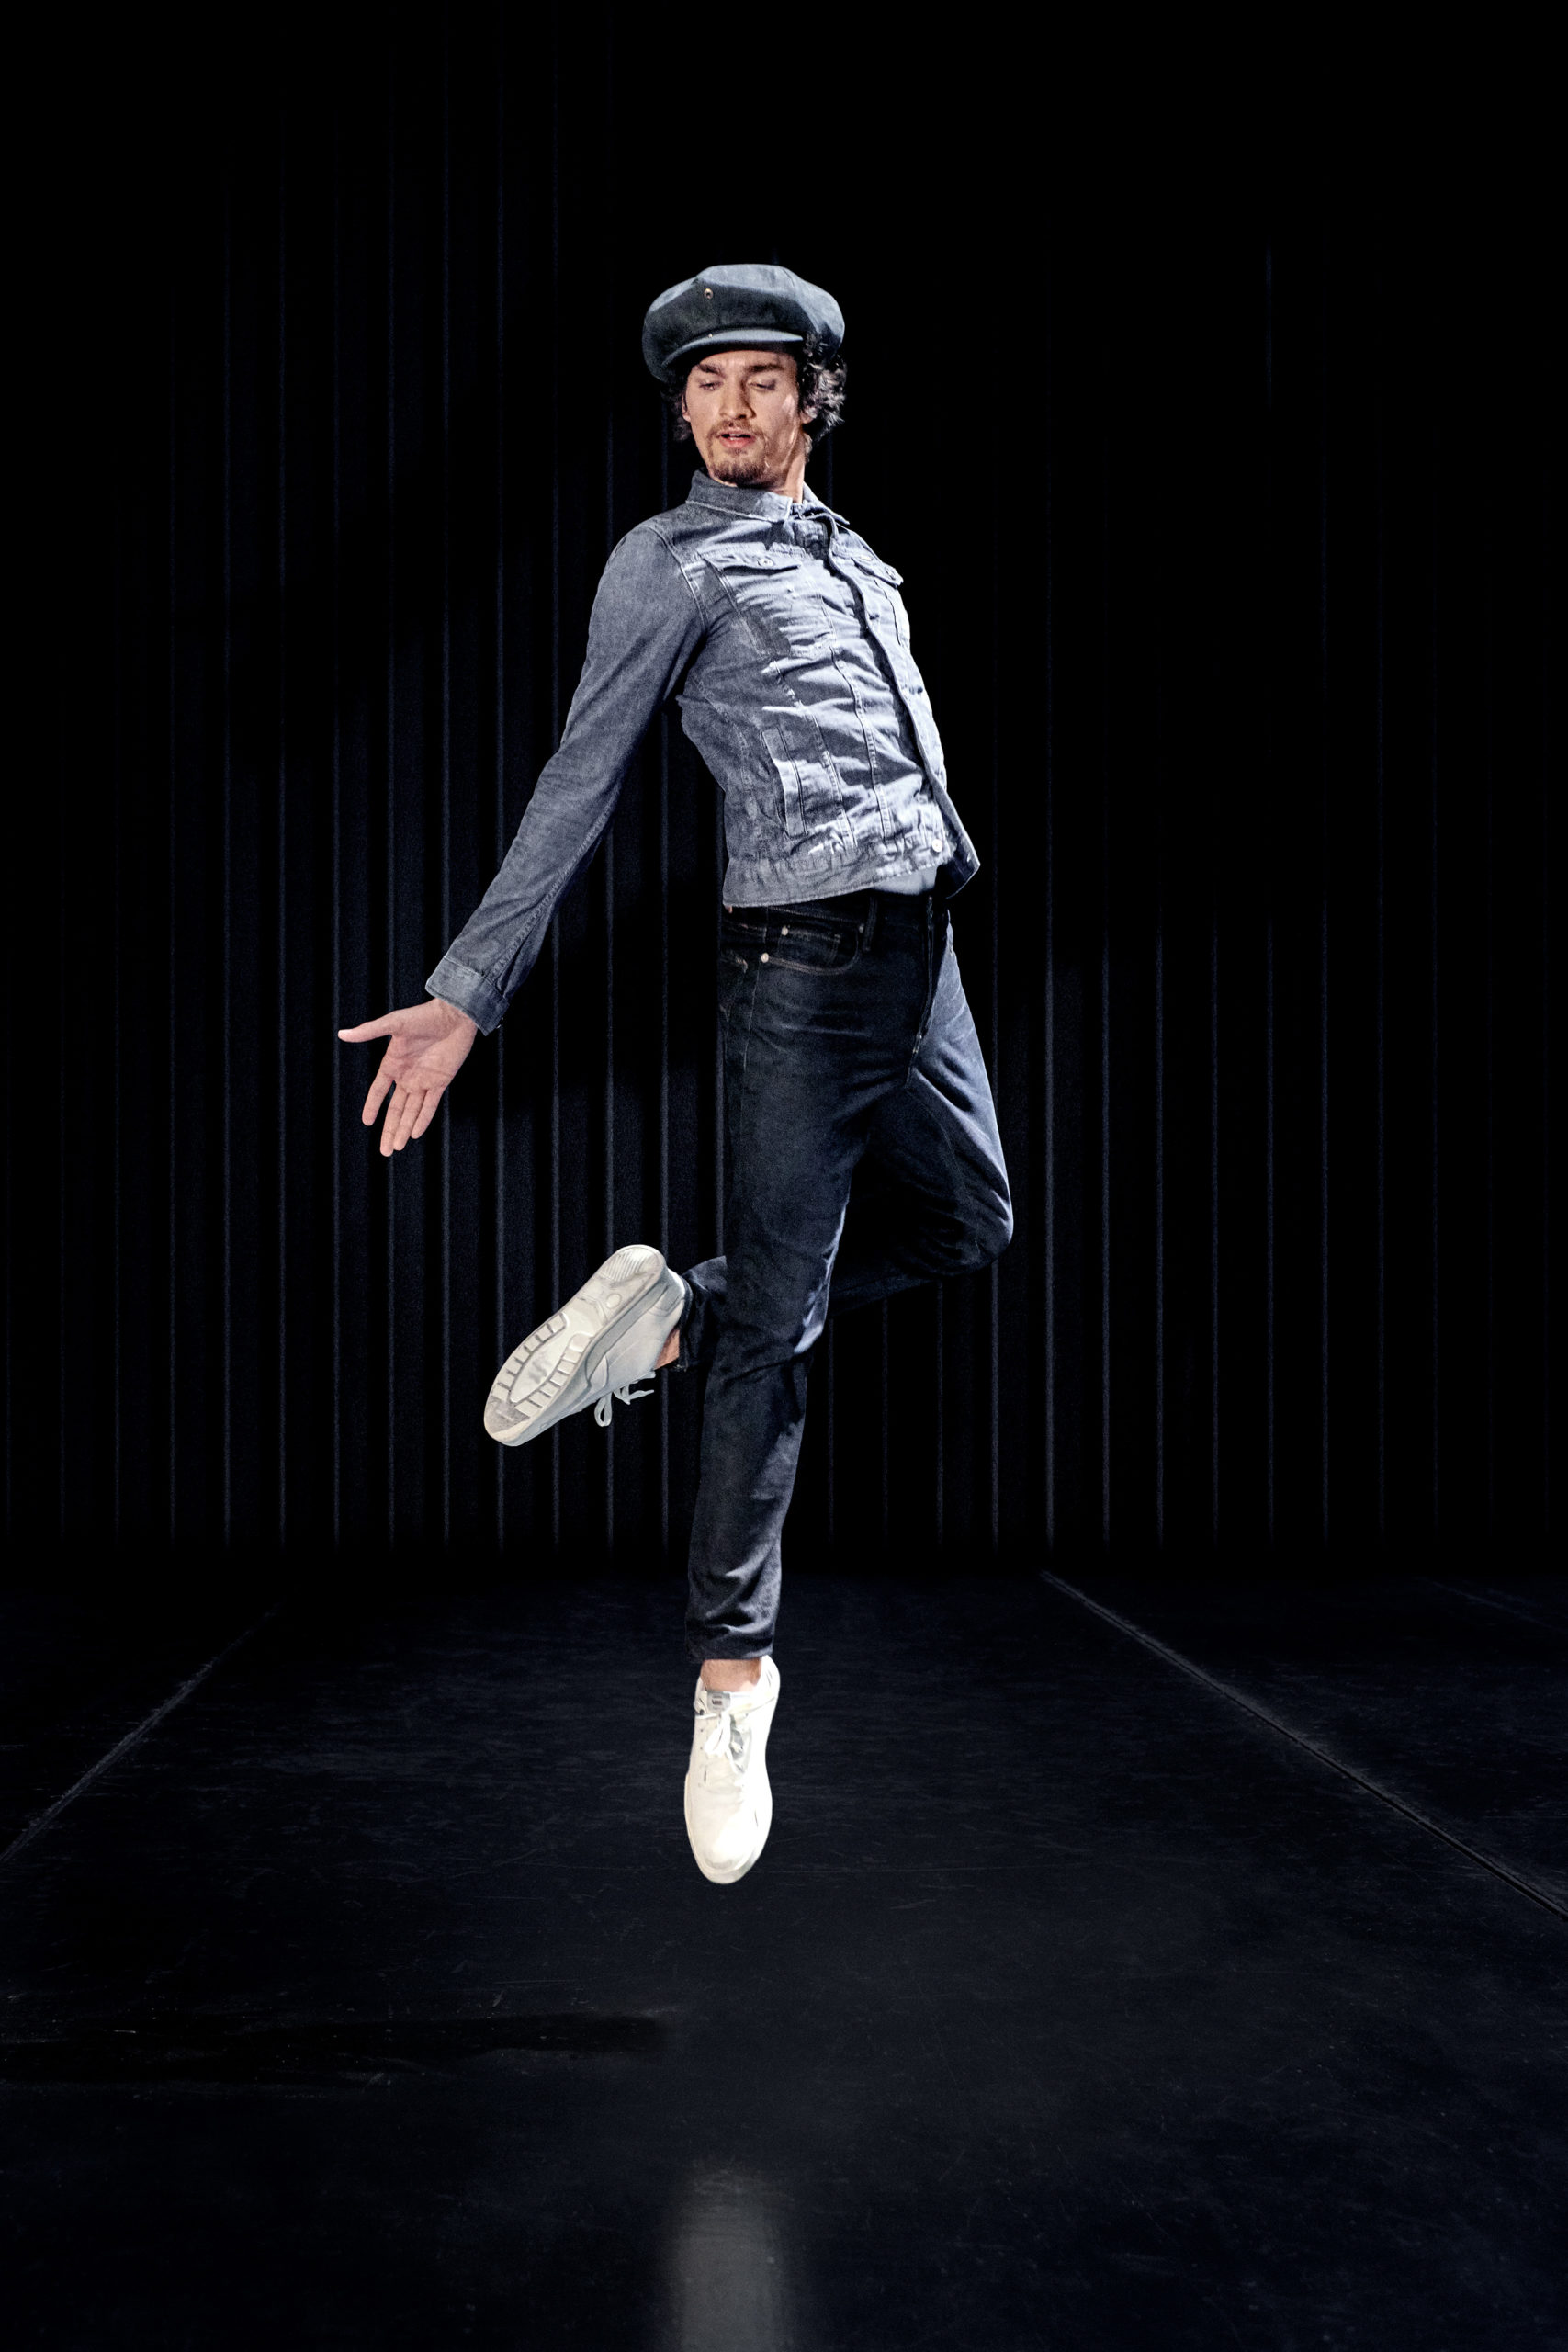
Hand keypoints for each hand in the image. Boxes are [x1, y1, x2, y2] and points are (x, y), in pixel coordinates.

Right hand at [337, 997, 479, 1155]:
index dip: (372, 1106)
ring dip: (404, 1129)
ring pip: (412, 1111)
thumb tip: (343, 1034)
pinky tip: (415, 1134)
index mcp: (393, 1064)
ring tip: (397, 1147)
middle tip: (384, 1151)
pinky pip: (430, 1106)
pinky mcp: (441, 1082)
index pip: (379, 1091)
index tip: (366, 1122)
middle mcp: (407, 1076)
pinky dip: (423, 1120)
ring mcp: (424, 1080)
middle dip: (389, 1130)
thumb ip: (370, 1031)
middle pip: (396, 1109)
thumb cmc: (423, 1016)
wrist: (454, 1015)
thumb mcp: (394, 1023)